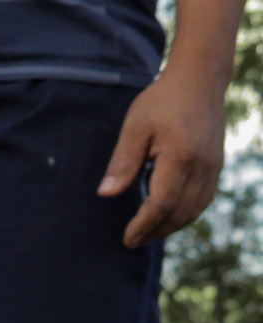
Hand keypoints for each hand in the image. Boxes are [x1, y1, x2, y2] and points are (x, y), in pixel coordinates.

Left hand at [100, 70, 228, 247]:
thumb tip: (106, 194)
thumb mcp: (135, 127)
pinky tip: (168, 218)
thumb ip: (122, 162)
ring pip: (195, 209)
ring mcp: (214, 166)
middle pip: (180, 212)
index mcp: (181, 156)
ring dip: (171, 226)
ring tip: (147, 234)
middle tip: (133, 241)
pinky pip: (203, 199)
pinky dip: (185, 214)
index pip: (162, 202)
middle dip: (156, 231)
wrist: (199, 81)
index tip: (127, 238)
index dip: (143, 225)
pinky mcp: (216, 165)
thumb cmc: (162, 101)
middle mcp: (203, 165)